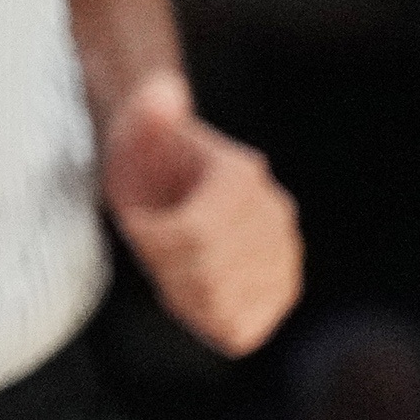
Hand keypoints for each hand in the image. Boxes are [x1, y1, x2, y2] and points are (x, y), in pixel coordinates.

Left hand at [103, 72, 299, 356]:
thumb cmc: (145, 158)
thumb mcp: (134, 131)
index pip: (193, 235)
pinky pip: (237, 329)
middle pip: (206, 273)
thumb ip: (147, 111)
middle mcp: (276, 216)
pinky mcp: (282, 293)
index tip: (138, 223)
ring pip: (220, 305)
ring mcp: (286, 257)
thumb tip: (164, 90)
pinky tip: (196, 290)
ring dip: (183, 293)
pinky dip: (205, 318)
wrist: (174, 179)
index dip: (151, 239)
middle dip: (166, 267)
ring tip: (175, 265)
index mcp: (243, 176)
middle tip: (155, 247)